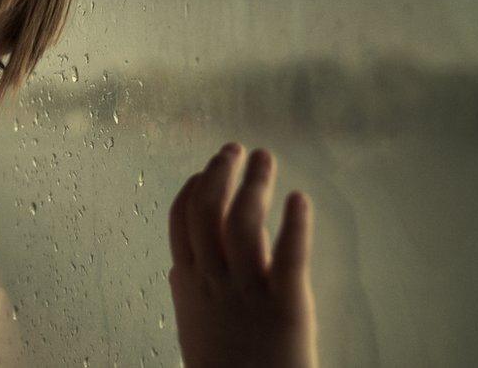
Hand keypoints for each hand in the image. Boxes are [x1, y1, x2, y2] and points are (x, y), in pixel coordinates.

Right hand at [168, 143, 318, 367]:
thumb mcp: (192, 327)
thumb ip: (189, 293)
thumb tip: (177, 266)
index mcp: (188, 285)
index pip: (182, 220)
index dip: (193, 187)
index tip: (206, 169)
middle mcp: (213, 282)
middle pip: (208, 211)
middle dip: (219, 173)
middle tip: (234, 150)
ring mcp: (248, 293)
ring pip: (244, 224)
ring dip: (254, 184)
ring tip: (265, 159)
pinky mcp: (287, 306)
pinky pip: (290, 256)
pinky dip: (296, 223)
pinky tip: (300, 199)